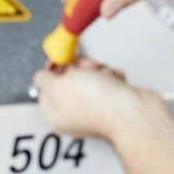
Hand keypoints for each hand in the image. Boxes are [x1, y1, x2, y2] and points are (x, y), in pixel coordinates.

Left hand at [33, 58, 163, 143]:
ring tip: (104, 76)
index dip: (53, 70)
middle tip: (86, 68)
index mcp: (56, 115)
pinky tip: (116, 83)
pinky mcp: (114, 103)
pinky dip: (113, 78)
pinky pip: (109, 82)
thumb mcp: (57, 86)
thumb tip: (40, 76)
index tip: (61, 59)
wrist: (133, 112)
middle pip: (69, 80)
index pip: (46, 89)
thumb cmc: (97, 103)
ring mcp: (95, 109)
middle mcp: (74, 114)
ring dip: (99, 71)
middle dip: (79, 68)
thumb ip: (43, 79)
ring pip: (91, 78)